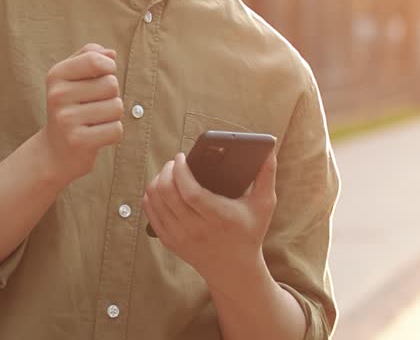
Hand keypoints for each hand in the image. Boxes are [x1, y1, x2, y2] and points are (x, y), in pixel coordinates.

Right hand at [36, 43, 123, 185]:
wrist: (55, 151)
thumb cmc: (71, 107)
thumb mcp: (72, 77)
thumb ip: (90, 56)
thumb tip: (111, 54)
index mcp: (56, 75)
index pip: (95, 60)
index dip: (109, 67)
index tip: (103, 77)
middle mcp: (58, 95)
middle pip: (111, 84)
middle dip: (111, 94)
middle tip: (95, 105)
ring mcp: (66, 119)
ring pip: (116, 107)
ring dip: (113, 115)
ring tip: (96, 120)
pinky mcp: (78, 141)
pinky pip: (116, 129)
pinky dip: (113, 132)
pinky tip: (97, 134)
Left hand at [142, 149, 277, 287]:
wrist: (234, 271)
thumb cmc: (249, 233)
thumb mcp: (264, 205)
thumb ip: (267, 175)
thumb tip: (269, 149)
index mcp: (219, 217)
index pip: (190, 192)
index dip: (181, 171)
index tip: (182, 156)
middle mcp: (196, 229)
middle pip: (168, 193)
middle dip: (167, 170)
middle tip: (175, 162)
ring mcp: (180, 237)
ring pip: (155, 200)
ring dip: (158, 180)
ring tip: (168, 172)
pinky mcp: (169, 241)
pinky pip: (150, 213)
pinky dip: (151, 196)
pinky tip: (159, 187)